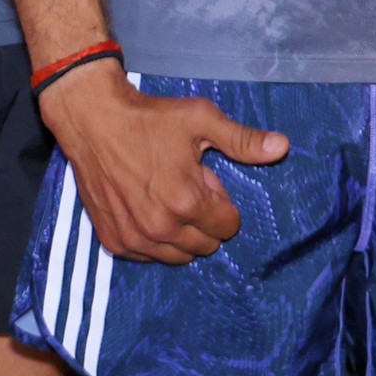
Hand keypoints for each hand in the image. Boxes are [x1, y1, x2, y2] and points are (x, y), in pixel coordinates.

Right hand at [35, 61, 286, 263]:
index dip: (222, 201)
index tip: (205, 179)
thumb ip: (243, 140)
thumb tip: (283, 147)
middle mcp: (161, 228)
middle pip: (205, 246)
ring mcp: (135, 239)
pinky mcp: (113, 241)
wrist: (93, 119)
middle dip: (204, 220)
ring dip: (181, 234)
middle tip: (185, 186)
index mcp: (187, 203)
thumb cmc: (148, 118)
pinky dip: (153, 241)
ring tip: (167, 197)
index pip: (228, 227)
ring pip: (177, 257)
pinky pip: (147, 257)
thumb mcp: (201, 120)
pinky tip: (146, 209)